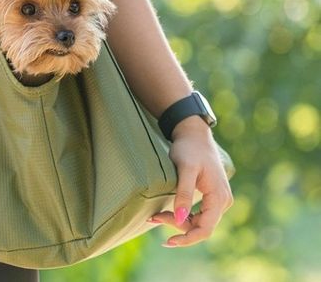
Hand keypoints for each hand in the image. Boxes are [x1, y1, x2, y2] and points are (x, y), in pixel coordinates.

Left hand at [146, 116, 233, 247]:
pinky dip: (182, 215)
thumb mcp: (185, 168)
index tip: (168, 241)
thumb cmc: (189, 148)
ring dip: (178, 221)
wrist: (193, 133)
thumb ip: (184, 193)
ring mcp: (218, 199)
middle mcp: (223, 201)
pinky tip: (166, 212)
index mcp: (219, 197)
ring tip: (155, 216)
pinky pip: (198, 214)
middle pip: (200, 226)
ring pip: (198, 221)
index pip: (205, 229)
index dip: (187, 239)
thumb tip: (181, 219)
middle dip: (177, 226)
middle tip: (153, 218)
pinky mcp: (211, 197)